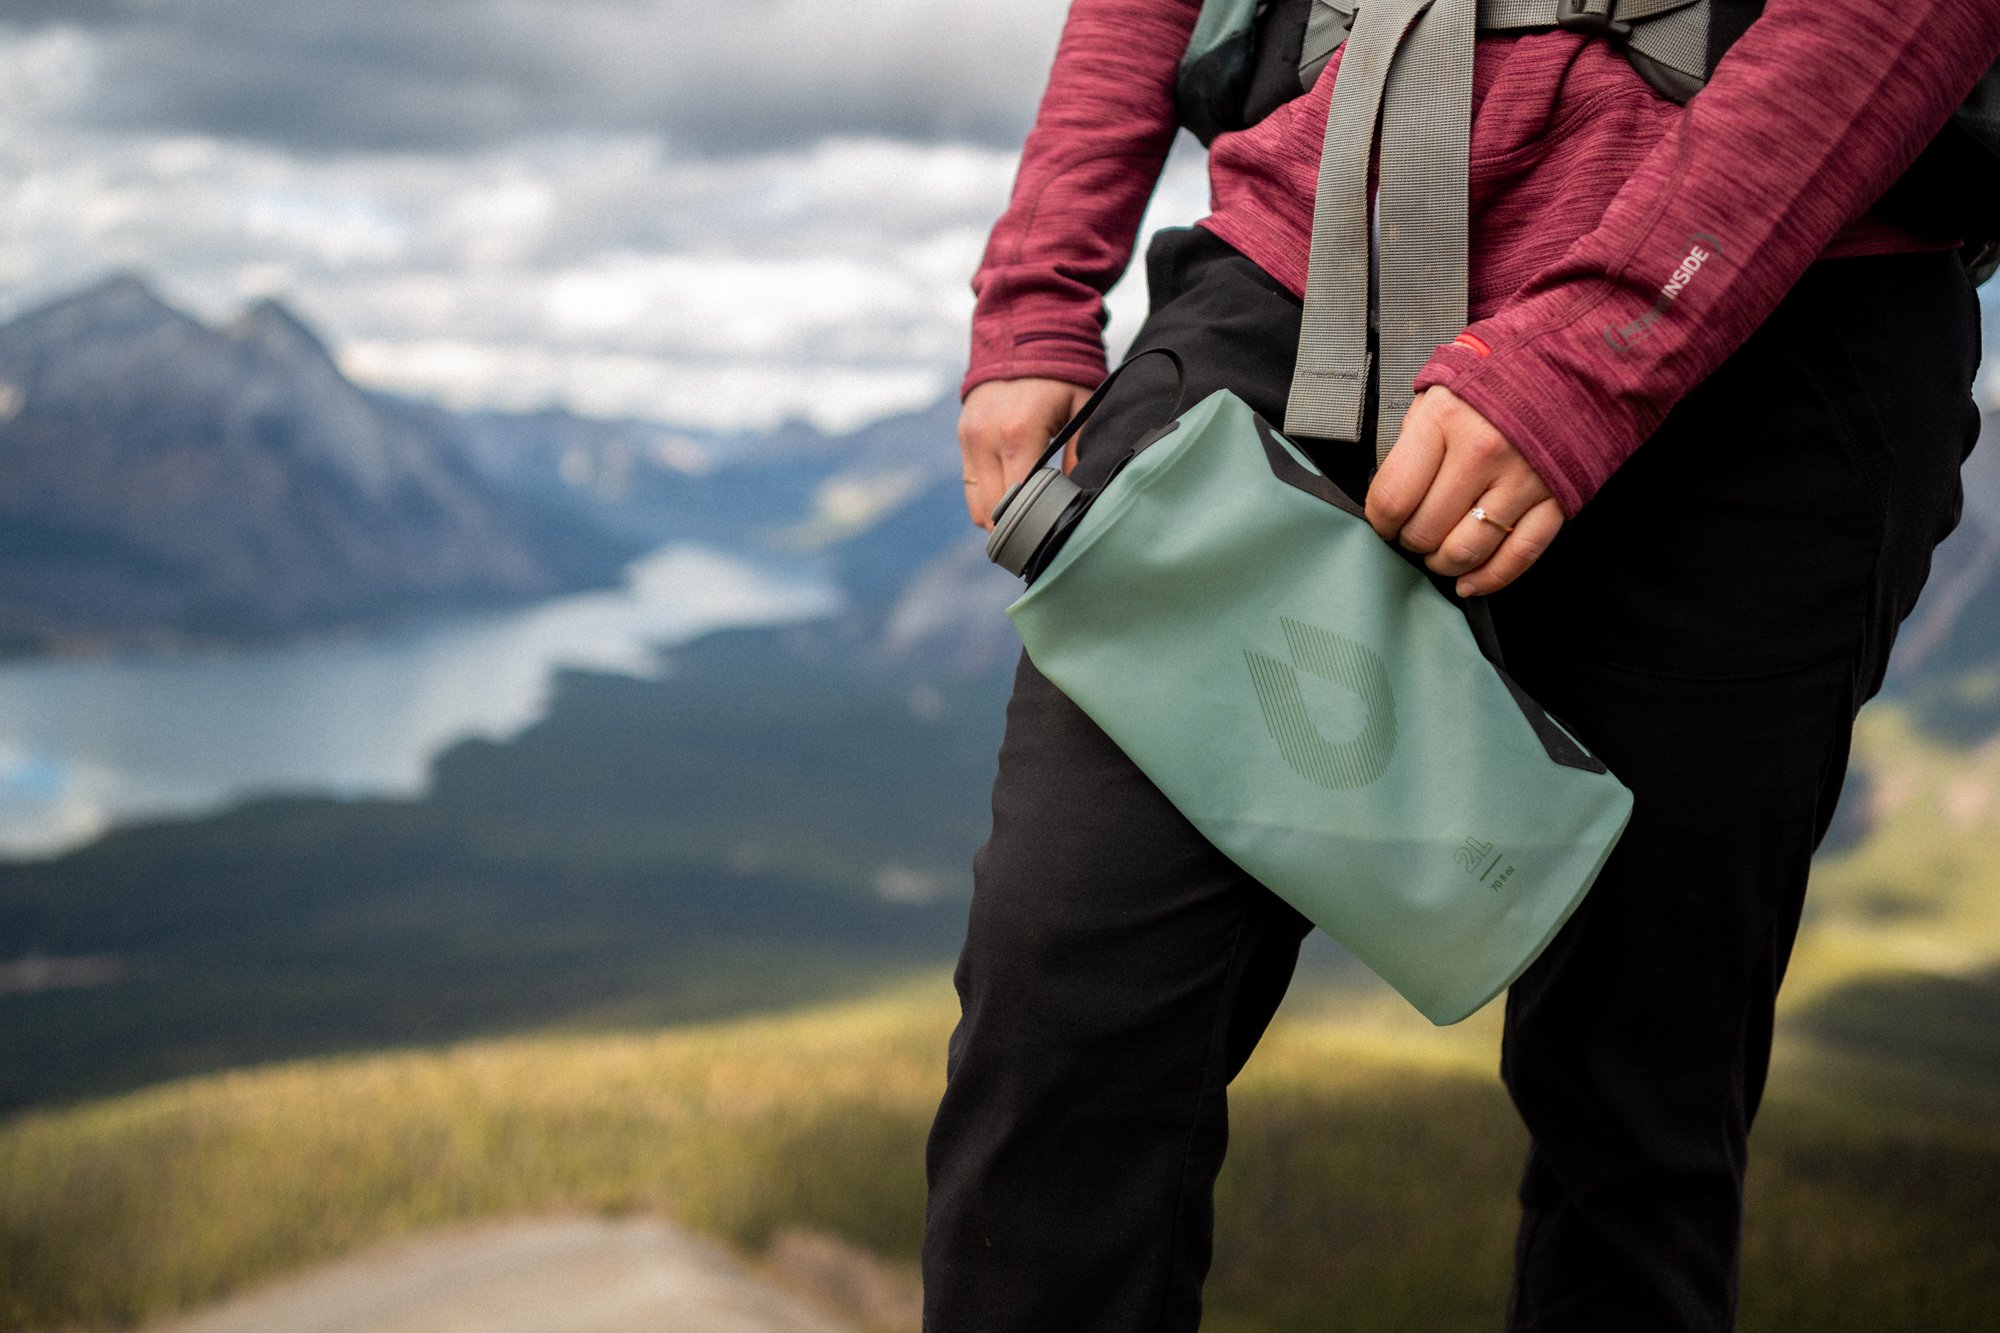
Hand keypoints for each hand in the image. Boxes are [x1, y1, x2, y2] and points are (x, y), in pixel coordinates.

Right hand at [957, 377, 1092, 529]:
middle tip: (1040, 532)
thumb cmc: (1062, 376)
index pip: (1017, 498)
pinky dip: (988, 497)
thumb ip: (1080, 454)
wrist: (1023, 337)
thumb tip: (1078, 496)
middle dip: (1015, 525)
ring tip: (1025, 518)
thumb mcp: (1082, 410)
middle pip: (992, 509)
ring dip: (998, 516)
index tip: (1049, 531)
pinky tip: (1012, 494)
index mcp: (1019, 432)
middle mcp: (986, 438)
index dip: (1031, 522)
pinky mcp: (963, 437)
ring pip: (976, 504)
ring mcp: (970, 438)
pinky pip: (971, 485)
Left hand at [1363, 385, 1563, 596]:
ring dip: (1444, 564)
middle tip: (1412, 535)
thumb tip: (1393, 494)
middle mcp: (1482, 453)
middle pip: (1426, 531)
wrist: (1574, 364)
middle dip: (1411, 542)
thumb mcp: (1440, 390)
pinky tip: (1469, 582)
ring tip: (1438, 555)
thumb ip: (1413, 441)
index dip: (1381, 521)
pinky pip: (1517, 557)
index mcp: (1445, 420)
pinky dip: (1488, 579)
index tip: (1384, 522)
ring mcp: (1522, 480)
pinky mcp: (1555, 501)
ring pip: (1466, 551)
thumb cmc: (1499, 378)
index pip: (1393, 498)